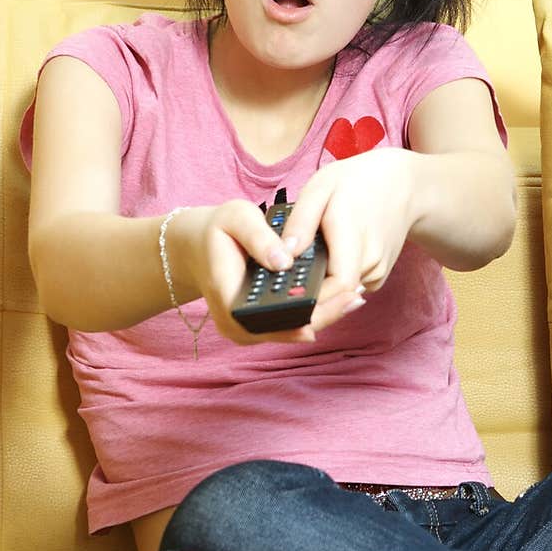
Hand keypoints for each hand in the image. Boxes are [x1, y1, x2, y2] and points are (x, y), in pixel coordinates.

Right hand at [166, 199, 365, 345]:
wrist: (196, 247)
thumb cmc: (217, 230)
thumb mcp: (233, 218)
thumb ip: (258, 237)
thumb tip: (284, 262)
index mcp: (229, 300)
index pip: (273, 318)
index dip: (307, 314)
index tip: (336, 298)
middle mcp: (236, 324)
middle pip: (288, 330)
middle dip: (325, 315)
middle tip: (356, 297)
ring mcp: (246, 329)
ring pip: (292, 332)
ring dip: (324, 316)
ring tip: (354, 297)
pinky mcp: (257, 326)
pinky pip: (289, 325)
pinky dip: (314, 313)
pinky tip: (338, 300)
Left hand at [278, 148, 417, 302]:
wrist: (401, 185)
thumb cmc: (357, 182)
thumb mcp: (320, 188)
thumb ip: (301, 222)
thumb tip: (284, 256)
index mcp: (354, 236)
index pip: (338, 285)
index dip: (313, 297)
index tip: (287, 294)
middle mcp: (371, 260)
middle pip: (335, 295)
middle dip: (308, 292)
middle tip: (285, 280)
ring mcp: (378, 271)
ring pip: (340, 293)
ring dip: (320, 284)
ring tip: (307, 260)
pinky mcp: (378, 276)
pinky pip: (349, 287)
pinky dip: (334, 278)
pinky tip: (327, 258)